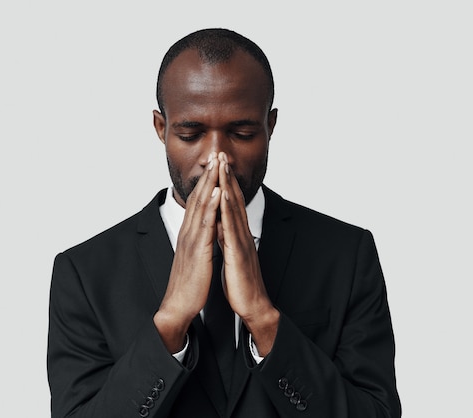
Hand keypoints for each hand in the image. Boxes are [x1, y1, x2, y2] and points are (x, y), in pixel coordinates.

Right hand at [154, 152, 221, 352]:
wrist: (178, 305)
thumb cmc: (189, 284)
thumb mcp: (196, 256)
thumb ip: (200, 240)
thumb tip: (208, 230)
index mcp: (189, 233)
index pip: (197, 202)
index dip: (206, 181)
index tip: (214, 164)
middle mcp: (188, 232)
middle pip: (198, 197)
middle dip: (208, 174)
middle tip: (216, 153)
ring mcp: (191, 239)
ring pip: (201, 205)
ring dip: (209, 182)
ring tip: (217, 163)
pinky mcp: (197, 250)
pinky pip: (205, 224)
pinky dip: (211, 206)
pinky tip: (218, 192)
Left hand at [216, 152, 279, 355]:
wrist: (253, 305)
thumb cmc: (241, 283)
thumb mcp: (231, 255)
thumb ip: (227, 238)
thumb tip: (220, 225)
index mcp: (238, 235)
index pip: (231, 204)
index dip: (226, 182)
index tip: (219, 164)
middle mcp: (242, 234)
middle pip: (234, 200)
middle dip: (227, 176)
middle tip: (222, 154)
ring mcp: (242, 242)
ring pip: (234, 209)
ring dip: (228, 186)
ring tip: (223, 166)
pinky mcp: (239, 253)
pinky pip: (232, 228)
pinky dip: (227, 210)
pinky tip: (223, 196)